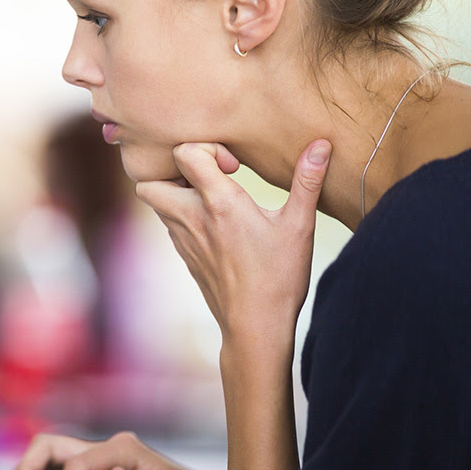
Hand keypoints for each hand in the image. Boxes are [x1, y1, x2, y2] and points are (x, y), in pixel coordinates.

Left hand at [134, 140, 330, 356]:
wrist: (255, 325)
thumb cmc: (280, 276)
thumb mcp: (299, 225)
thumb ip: (307, 181)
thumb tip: (321, 143)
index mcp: (219, 203)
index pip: (185, 153)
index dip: (207, 148)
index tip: (233, 166)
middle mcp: (192, 218)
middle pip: (149, 181)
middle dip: (172, 170)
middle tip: (206, 177)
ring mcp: (183, 239)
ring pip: (155, 203)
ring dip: (175, 192)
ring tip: (210, 196)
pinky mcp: (184, 255)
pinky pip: (169, 223)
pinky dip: (181, 214)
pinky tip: (213, 222)